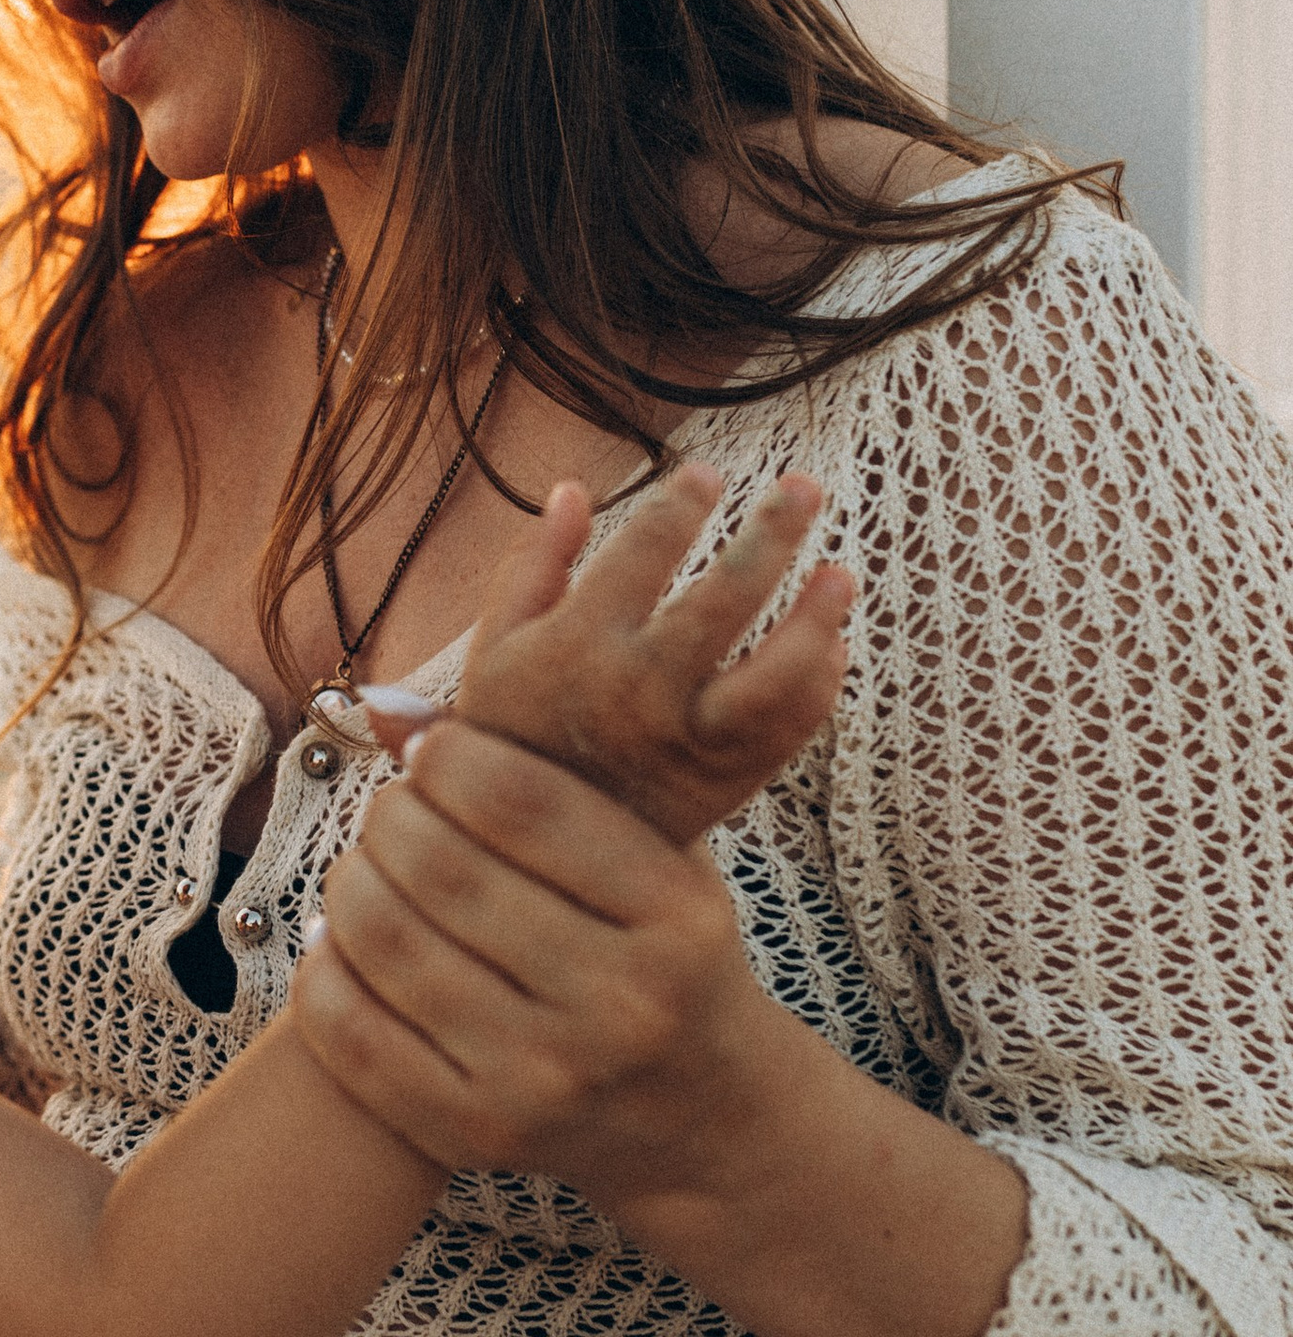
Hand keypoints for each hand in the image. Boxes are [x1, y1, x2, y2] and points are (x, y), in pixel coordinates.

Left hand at [293, 723, 775, 1197]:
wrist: (700, 1119)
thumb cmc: (660, 955)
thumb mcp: (648, 857)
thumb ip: (542, 774)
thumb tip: (383, 705)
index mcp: (675, 918)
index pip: (524, 803)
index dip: (447, 759)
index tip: (427, 754)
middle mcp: (621, 1003)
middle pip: (443, 870)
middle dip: (389, 818)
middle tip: (389, 812)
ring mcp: (548, 1080)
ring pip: (389, 944)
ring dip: (349, 884)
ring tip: (364, 869)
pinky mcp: (482, 1136)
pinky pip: (355, 1038)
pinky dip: (325, 971)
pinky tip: (341, 942)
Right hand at [358, 466, 849, 848]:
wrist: (528, 858)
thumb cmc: (513, 736)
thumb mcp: (494, 650)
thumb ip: (529, 567)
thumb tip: (572, 489)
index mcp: (575, 644)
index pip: (645, 549)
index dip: (683, 504)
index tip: (706, 477)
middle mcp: (638, 690)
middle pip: (727, 596)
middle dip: (773, 531)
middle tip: (804, 488)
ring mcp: (688, 740)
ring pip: (778, 673)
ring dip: (818, 616)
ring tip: (841, 574)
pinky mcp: (726, 782)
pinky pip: (791, 728)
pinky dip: (819, 684)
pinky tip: (830, 644)